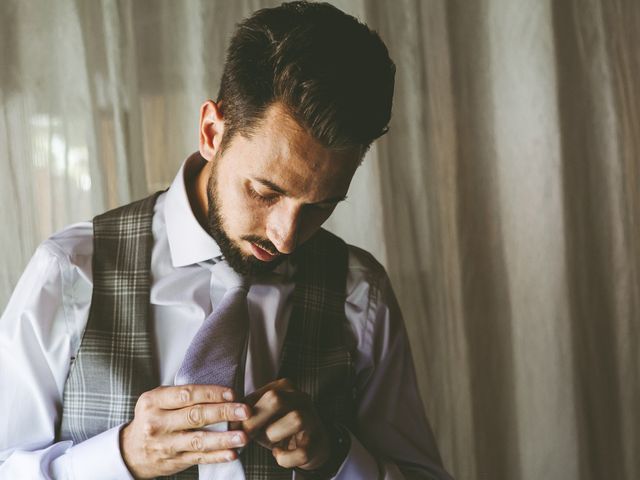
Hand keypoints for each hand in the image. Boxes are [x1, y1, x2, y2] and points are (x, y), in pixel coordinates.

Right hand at [120, 384, 250, 478]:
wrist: (131, 450)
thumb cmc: (153, 417)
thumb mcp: (157, 399)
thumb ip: (182, 395)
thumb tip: (221, 391)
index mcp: (154, 401)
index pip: (187, 394)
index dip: (211, 393)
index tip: (232, 393)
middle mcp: (158, 423)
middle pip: (195, 416)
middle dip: (224, 413)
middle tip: (245, 411)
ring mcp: (166, 444)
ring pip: (199, 440)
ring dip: (224, 439)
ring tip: (243, 436)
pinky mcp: (174, 461)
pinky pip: (199, 458)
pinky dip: (217, 456)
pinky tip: (232, 454)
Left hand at [238, 378, 333, 470]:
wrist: (309, 443)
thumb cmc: (278, 427)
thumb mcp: (262, 416)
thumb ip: (247, 413)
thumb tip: (227, 422)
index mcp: (285, 387)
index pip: (262, 393)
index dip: (244, 411)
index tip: (233, 427)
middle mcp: (301, 398)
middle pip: (276, 399)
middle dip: (256, 420)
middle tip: (247, 435)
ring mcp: (312, 419)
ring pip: (295, 419)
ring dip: (275, 434)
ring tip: (270, 441)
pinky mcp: (316, 443)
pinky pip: (301, 451)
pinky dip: (285, 458)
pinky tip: (279, 454)